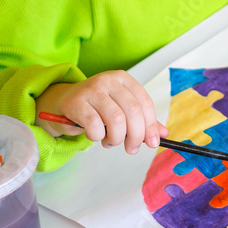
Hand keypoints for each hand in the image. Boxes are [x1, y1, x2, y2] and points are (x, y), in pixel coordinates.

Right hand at [35, 71, 167, 153]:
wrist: (63, 102)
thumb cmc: (96, 107)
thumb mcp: (120, 108)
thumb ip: (142, 120)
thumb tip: (163, 134)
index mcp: (123, 79)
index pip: (144, 102)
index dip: (151, 125)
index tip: (153, 143)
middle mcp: (108, 81)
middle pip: (133, 111)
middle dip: (136, 136)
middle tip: (132, 149)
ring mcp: (92, 90)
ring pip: (115, 120)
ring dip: (116, 138)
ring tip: (111, 142)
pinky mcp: (76, 102)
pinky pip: (95, 126)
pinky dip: (98, 137)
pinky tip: (96, 136)